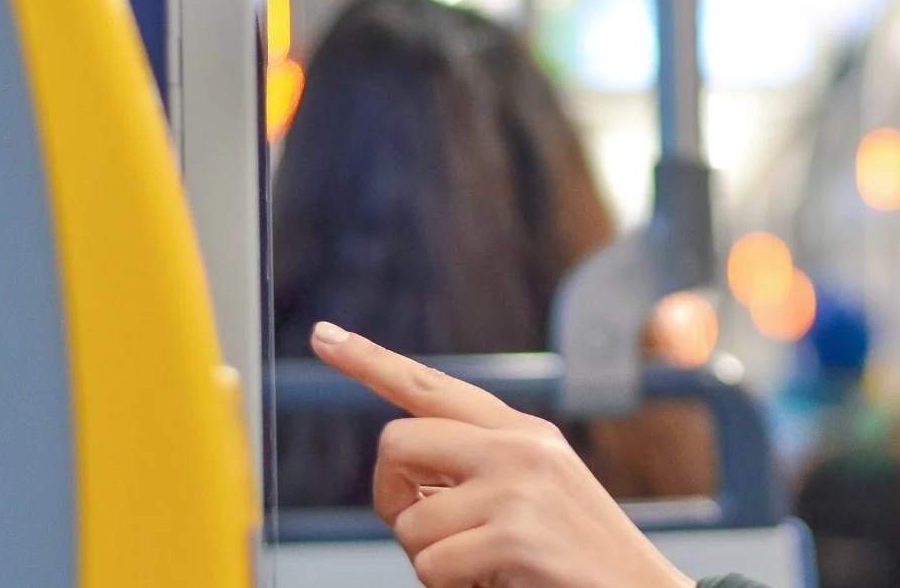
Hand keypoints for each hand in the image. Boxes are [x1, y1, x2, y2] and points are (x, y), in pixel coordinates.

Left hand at [310, 321, 695, 587]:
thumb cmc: (576, 561)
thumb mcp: (533, 496)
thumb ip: (475, 474)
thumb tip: (404, 486)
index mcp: (523, 433)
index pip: (433, 387)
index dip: (370, 362)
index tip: (323, 336)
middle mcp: (520, 447)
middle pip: (398, 442)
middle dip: (390, 495)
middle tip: (429, 533)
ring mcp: (517, 488)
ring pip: (409, 522)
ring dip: (432, 561)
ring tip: (488, 568)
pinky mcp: (512, 536)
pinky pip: (430, 568)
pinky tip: (500, 583)